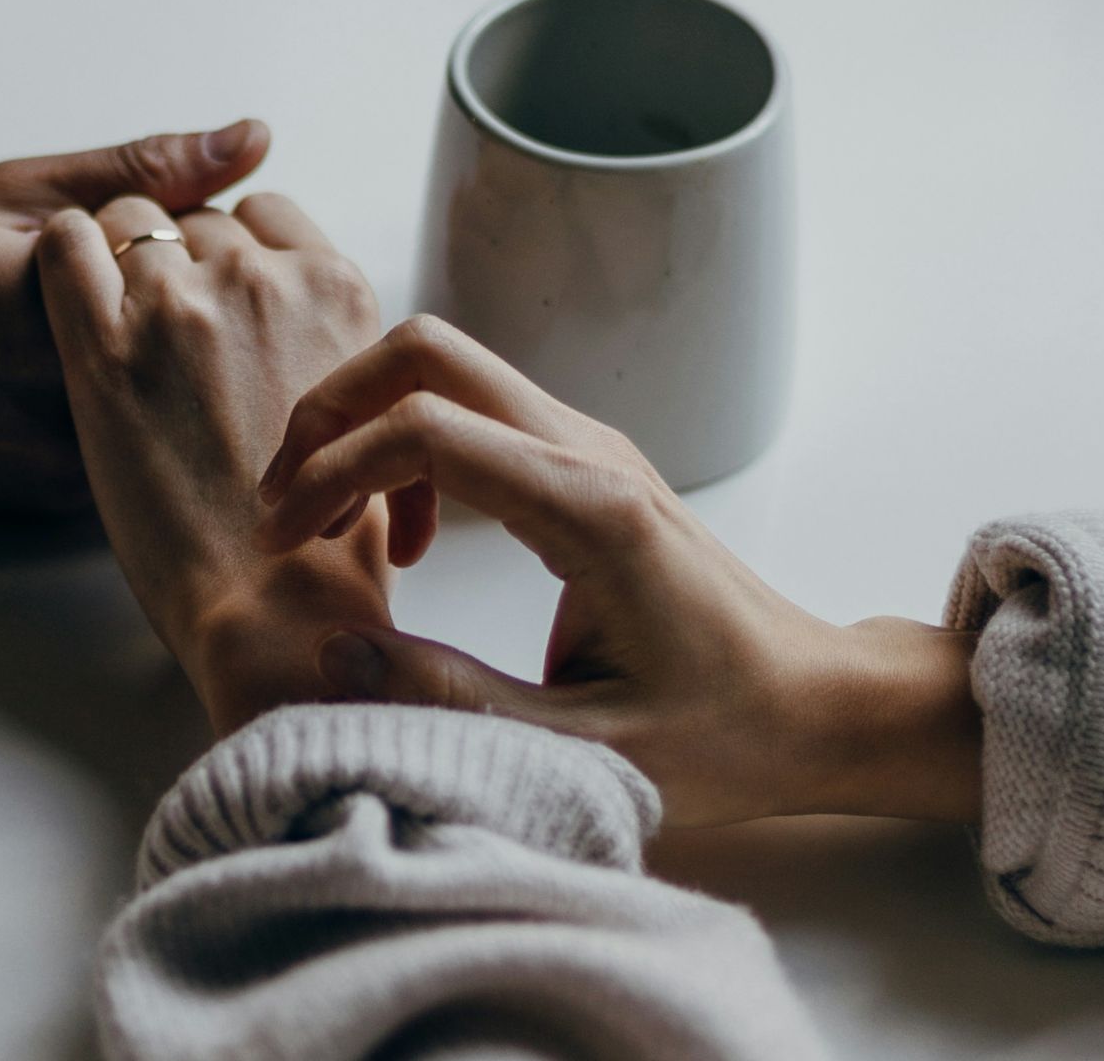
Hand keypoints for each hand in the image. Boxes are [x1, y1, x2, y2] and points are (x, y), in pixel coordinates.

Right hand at [0, 120, 270, 511]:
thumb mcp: (3, 193)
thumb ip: (136, 172)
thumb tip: (249, 140)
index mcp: (69, 319)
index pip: (211, 275)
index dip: (194, 242)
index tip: (145, 226)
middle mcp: (77, 412)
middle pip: (202, 353)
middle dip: (189, 308)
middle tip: (108, 277)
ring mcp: (68, 470)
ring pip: (172, 410)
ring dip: (164, 368)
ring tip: (54, 332)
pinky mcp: (54, 505)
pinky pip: (132, 450)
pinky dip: (128, 412)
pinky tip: (49, 377)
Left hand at [36, 193, 390, 734]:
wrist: (274, 607)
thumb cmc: (324, 538)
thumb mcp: (365, 410)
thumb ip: (330, 344)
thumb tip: (297, 328)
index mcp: (336, 290)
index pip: (265, 213)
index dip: (231, 250)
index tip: (214, 298)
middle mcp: (263, 280)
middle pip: (196, 219)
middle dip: (174, 262)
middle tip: (160, 337)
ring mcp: (182, 306)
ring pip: (129, 220)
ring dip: (117, 262)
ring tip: (114, 332)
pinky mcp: (104, 348)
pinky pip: (65, 242)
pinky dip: (62, 256)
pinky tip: (66, 300)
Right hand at [254, 315, 980, 826]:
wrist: (817, 705)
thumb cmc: (725, 734)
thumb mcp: (585, 750)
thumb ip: (453, 701)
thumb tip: (333, 654)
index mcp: (590, 510)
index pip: (424, 429)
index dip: (330, 471)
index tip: (285, 541)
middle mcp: (589, 451)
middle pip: (427, 352)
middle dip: (331, 410)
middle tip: (288, 505)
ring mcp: (589, 445)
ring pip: (444, 369)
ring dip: (364, 426)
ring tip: (331, 526)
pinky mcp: (583, 462)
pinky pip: (471, 412)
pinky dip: (408, 450)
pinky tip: (407, 541)